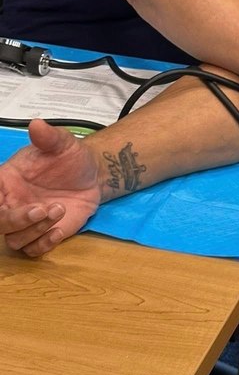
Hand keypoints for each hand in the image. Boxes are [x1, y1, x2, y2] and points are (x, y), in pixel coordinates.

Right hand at [0, 120, 100, 256]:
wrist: (93, 174)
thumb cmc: (70, 157)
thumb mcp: (62, 143)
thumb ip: (48, 137)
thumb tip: (36, 124)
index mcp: (5, 181)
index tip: (6, 202)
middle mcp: (10, 203)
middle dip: (16, 220)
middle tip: (41, 209)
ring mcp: (25, 222)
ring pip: (15, 239)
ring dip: (35, 230)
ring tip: (60, 209)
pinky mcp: (42, 235)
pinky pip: (33, 250)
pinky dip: (43, 244)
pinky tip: (59, 231)